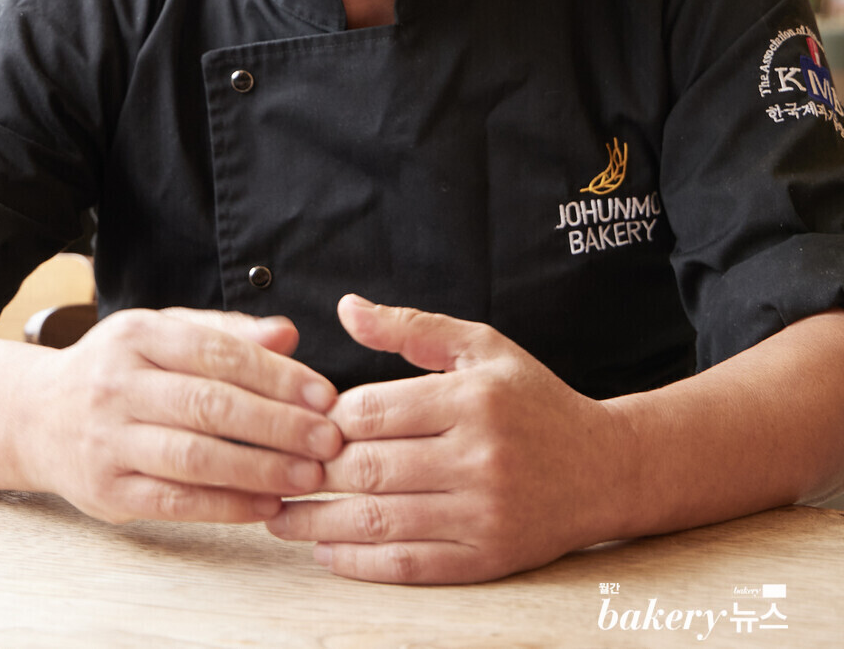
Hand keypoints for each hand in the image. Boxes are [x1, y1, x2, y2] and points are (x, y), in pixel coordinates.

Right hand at [26, 306, 340, 525]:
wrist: (35, 416)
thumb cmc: (118, 370)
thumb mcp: (163, 332)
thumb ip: (226, 333)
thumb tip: (289, 335)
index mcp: (139, 335)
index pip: (217, 353)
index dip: (277, 375)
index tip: (324, 394)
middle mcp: (119, 385)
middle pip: (210, 405)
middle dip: (278, 425)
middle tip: (328, 440)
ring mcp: (109, 440)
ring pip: (194, 458)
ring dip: (260, 470)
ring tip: (307, 475)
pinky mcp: (108, 491)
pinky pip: (176, 502)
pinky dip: (227, 506)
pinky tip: (267, 505)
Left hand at [266, 295, 627, 582]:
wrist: (604, 469)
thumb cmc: (532, 400)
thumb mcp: (480, 347)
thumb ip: (411, 329)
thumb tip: (345, 309)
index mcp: (472, 399)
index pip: (373, 411)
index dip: (326, 420)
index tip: (299, 424)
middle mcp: (479, 457)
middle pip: (371, 468)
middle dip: (311, 475)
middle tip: (269, 473)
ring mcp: (483, 513)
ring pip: (382, 521)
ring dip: (318, 524)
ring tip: (277, 519)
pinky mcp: (487, 559)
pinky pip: (410, 565)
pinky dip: (359, 563)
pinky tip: (326, 551)